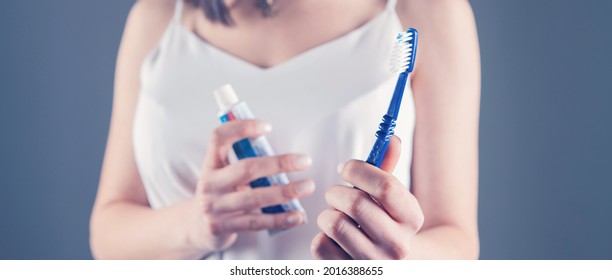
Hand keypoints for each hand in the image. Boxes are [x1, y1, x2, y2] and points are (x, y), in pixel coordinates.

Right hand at [187, 119, 314, 253]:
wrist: (198, 227)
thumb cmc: (221, 194)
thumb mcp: (224, 174)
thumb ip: (245, 162)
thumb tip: (282, 154)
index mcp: (211, 164)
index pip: (218, 138)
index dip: (241, 128)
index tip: (267, 126)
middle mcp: (209, 183)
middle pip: (246, 168)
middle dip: (279, 163)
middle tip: (304, 161)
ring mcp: (214, 207)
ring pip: (254, 197)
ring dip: (285, 191)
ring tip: (307, 186)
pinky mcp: (222, 227)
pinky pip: (256, 222)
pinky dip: (279, 218)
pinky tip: (297, 215)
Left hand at [311, 136, 423, 258]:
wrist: (391, 266)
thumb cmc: (384, 224)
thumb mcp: (391, 199)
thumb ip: (387, 169)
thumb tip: (391, 138)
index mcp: (412, 218)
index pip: (384, 186)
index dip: (358, 170)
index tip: (346, 168)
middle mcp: (397, 244)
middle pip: (355, 203)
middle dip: (336, 192)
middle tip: (336, 194)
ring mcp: (373, 263)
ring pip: (334, 223)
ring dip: (327, 214)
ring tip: (337, 218)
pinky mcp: (350, 273)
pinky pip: (320, 245)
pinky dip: (321, 237)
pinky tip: (334, 240)